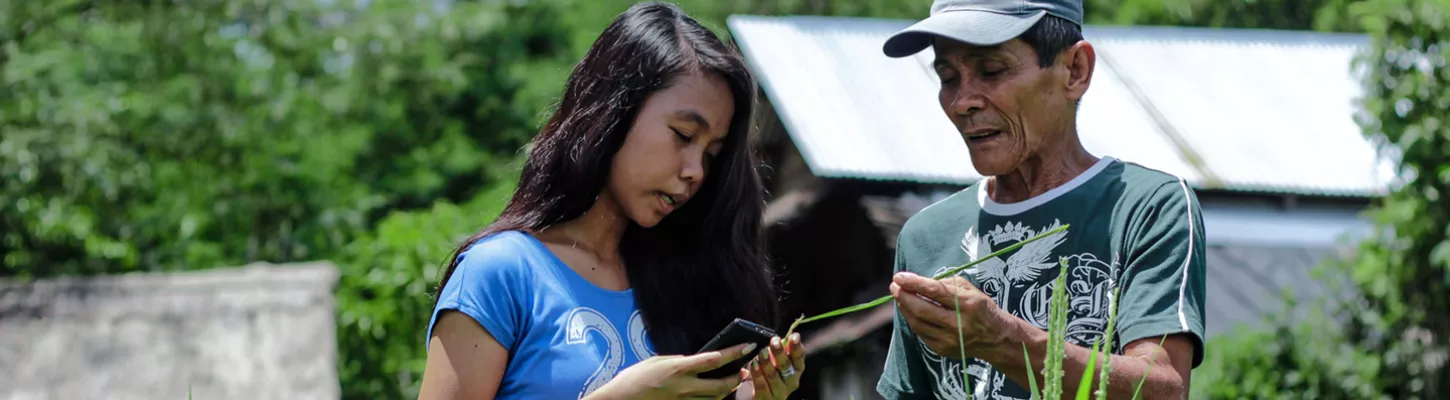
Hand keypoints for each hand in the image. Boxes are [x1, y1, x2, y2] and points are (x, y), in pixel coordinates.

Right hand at [587, 342, 757, 399]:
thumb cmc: (634, 378)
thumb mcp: (656, 361)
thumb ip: (678, 361)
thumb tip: (693, 361)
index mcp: (678, 369)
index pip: (714, 360)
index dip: (735, 353)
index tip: (749, 346)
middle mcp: (684, 387)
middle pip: (722, 384)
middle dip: (738, 377)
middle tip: (745, 370)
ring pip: (716, 398)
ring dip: (728, 389)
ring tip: (734, 380)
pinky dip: (713, 398)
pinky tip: (715, 392)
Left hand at [740, 334, 805, 398]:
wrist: (752, 396)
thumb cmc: (765, 374)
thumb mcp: (773, 361)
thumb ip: (779, 351)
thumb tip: (780, 338)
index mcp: (795, 371)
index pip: (799, 359)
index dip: (797, 348)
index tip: (794, 336)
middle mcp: (790, 383)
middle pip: (787, 367)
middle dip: (780, 353)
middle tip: (774, 341)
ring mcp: (779, 393)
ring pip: (774, 376)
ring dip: (767, 363)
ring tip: (762, 352)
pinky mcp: (765, 399)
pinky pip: (762, 386)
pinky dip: (757, 374)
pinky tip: (753, 365)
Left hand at [890, 272, 1018, 359]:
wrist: (995, 339)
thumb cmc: (980, 308)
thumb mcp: (970, 290)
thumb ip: (946, 284)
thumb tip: (918, 283)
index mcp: (968, 304)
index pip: (935, 291)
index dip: (914, 283)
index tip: (899, 277)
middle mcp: (959, 324)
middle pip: (922, 309)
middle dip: (904, 296)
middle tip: (894, 286)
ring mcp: (950, 340)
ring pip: (917, 323)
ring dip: (905, 308)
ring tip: (900, 296)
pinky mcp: (942, 350)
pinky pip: (921, 333)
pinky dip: (913, 320)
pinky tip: (910, 310)